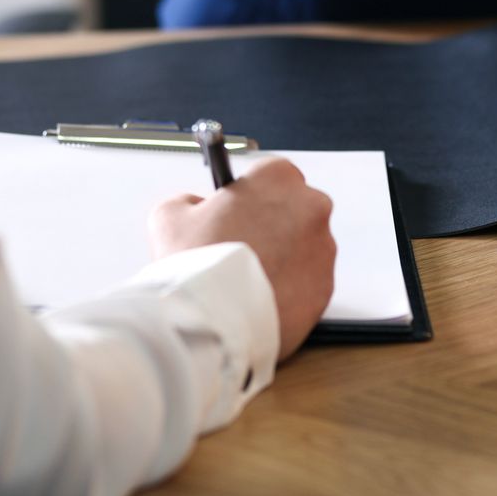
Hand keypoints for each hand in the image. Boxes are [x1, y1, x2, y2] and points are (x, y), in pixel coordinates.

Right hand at [148, 158, 336, 359]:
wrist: (212, 320)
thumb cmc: (195, 263)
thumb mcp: (169, 216)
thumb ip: (188, 201)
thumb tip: (196, 206)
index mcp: (278, 178)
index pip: (273, 175)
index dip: (253, 196)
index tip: (239, 213)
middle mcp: (311, 206)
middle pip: (295, 210)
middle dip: (273, 226)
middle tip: (242, 250)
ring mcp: (323, 247)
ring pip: (304, 248)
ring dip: (283, 259)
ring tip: (248, 280)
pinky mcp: (327, 286)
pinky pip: (308, 283)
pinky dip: (290, 290)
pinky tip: (261, 298)